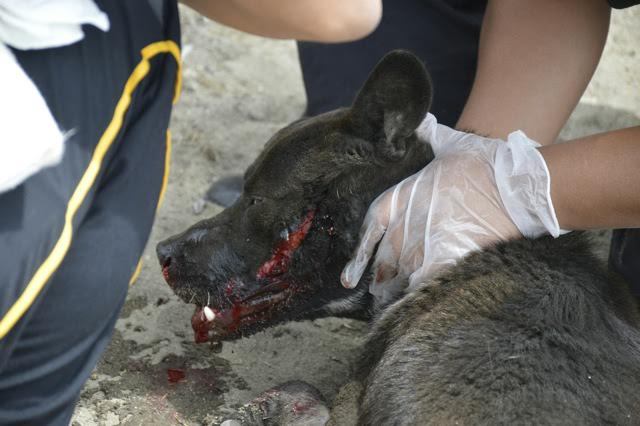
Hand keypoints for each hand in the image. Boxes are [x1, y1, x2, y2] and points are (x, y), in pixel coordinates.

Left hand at [341, 114, 562, 302]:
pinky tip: (418, 309)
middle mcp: (407, 224)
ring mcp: (424, 244)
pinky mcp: (446, 259)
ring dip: (398, 290)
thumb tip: (423, 120)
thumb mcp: (451, 143)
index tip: (349, 276)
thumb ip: (430, 134)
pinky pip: (425, 285)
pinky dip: (421, 297)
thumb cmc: (483, 162)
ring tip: (394, 307)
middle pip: (386, 260)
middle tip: (380, 292)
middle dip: (383, 277)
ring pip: (403, 275)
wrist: (511, 183)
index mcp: (402, 197)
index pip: (371, 229)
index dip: (360, 256)